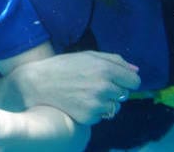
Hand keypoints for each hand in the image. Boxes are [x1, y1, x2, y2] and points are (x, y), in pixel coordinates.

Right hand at [9, 51, 138, 124]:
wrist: (38, 84)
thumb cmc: (64, 66)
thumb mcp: (89, 56)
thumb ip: (115, 61)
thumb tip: (136, 70)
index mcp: (106, 69)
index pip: (135, 81)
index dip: (127, 80)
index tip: (117, 80)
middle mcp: (104, 87)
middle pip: (125, 95)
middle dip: (114, 91)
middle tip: (95, 85)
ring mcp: (96, 104)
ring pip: (115, 108)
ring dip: (105, 103)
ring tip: (87, 95)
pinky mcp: (89, 117)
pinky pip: (101, 116)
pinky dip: (94, 112)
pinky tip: (80, 103)